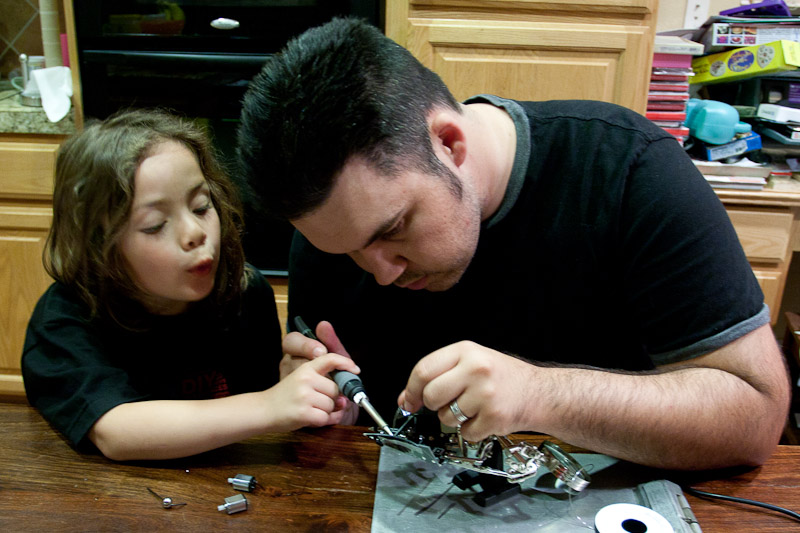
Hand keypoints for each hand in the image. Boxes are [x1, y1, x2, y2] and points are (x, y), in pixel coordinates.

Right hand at [279, 320, 358, 424]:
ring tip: (310, 409)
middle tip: (315, 402)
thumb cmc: (285, 397)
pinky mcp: (304, 412)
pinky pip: (325, 418)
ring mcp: (304, 396)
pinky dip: (322, 421)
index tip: (355, 369)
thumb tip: (344, 399)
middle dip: (331, 399)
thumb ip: (324, 383)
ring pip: (332, 405)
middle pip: (335, 389)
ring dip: (325, 411)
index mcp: (306, 369)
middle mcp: (306, 379)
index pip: (330, 359)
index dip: (346, 363)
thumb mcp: (301, 381)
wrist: (264, 410)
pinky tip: (310, 418)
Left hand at [397, 341, 536, 440]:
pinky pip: (465, 433)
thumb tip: (406, 399)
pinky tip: (484, 417)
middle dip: (434, 405)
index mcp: (466, 351)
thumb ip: (438, 375)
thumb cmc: (502, 377)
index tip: (409, 401)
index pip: (424, 370)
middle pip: (431, 395)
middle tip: (448, 402)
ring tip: (474, 407)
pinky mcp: (494, 417)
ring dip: (455, 419)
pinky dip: (471, 431)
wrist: (539, 393)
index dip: (411, 389)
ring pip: (446, 417)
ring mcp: (485, 394)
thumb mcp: (470, 363)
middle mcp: (476, 369)